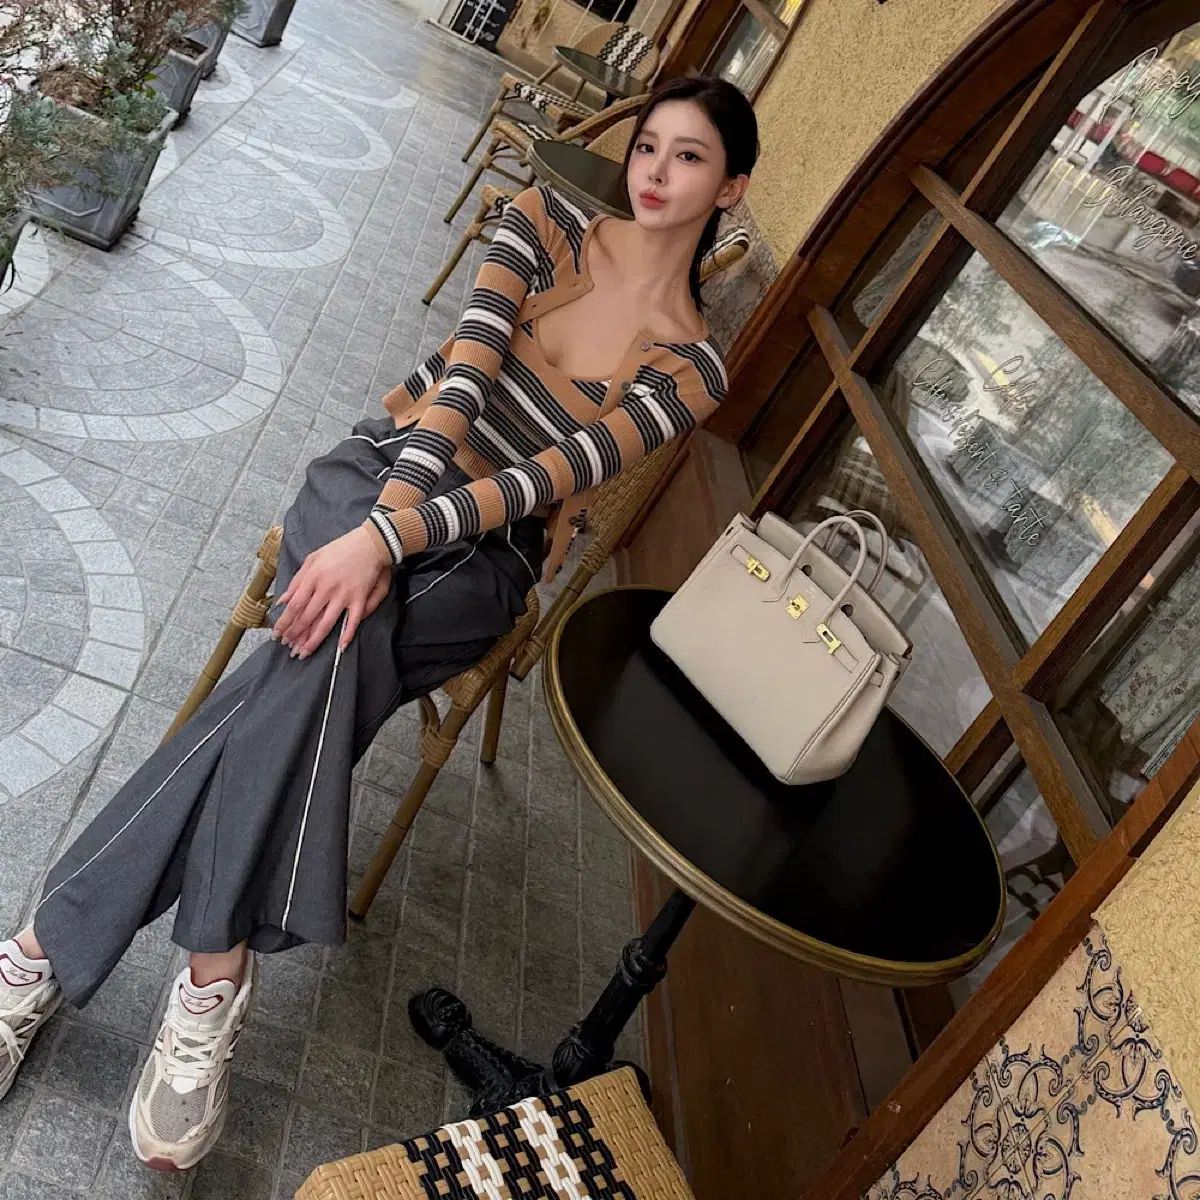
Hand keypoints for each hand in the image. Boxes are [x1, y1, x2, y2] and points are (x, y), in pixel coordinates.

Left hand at [273, 526, 391, 658]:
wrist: (371, 542)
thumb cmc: (340, 549)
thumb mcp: (313, 558)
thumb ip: (297, 580)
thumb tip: (283, 600)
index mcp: (313, 577)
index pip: (295, 605)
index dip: (285, 621)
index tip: (277, 634)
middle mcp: (326, 588)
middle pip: (307, 617)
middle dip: (295, 634)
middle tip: (288, 648)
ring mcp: (344, 595)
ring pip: (326, 623)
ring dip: (313, 640)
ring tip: (304, 653)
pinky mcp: (360, 598)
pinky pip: (353, 620)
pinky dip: (348, 634)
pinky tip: (340, 647)